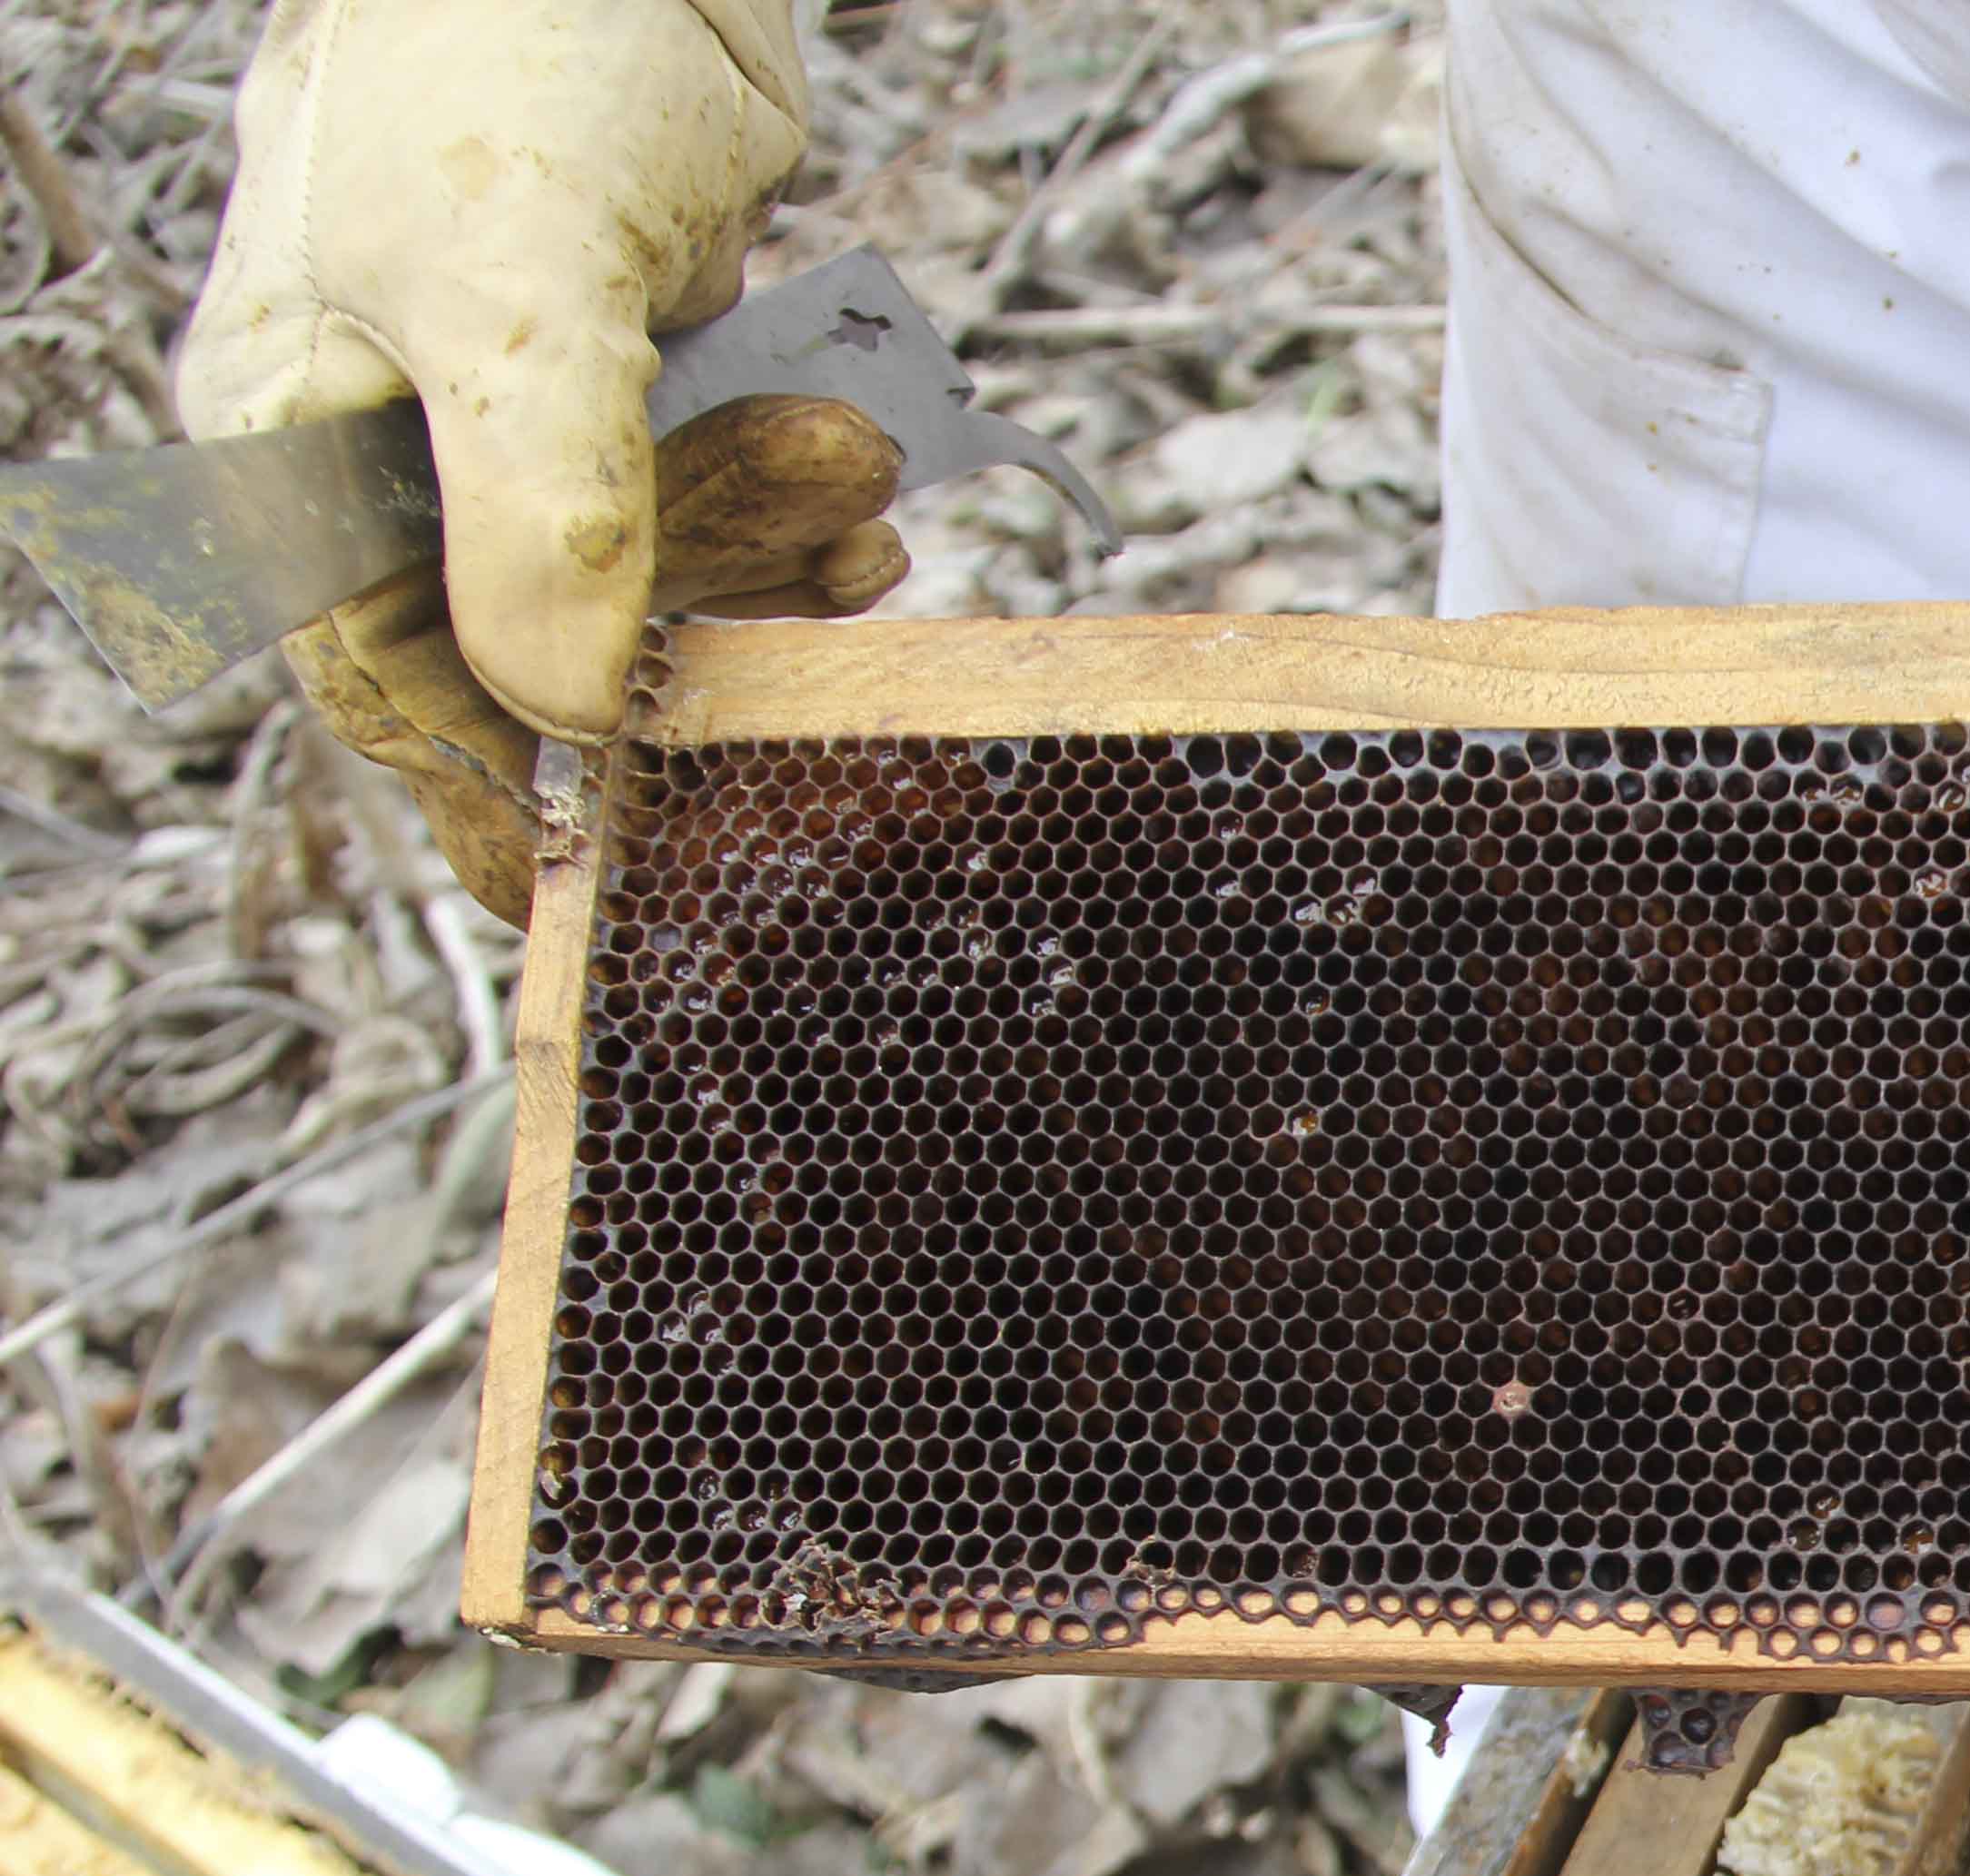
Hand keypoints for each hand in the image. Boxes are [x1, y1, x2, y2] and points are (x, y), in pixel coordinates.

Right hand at [175, 0, 893, 914]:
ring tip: (863, 497)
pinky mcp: (631, 363)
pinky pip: (714, 491)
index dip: (485, 793)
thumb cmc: (510, 55)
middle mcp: (391, 434)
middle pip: (544, 625)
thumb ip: (542, 504)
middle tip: (836, 582)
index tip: (596, 887)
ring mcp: (519, 400)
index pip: (376, 677)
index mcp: (290, 436)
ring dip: (769, 557)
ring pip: (651, 564)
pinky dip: (794, 508)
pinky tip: (868, 499)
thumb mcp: (515, 290)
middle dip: (699, 614)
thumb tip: (560, 708)